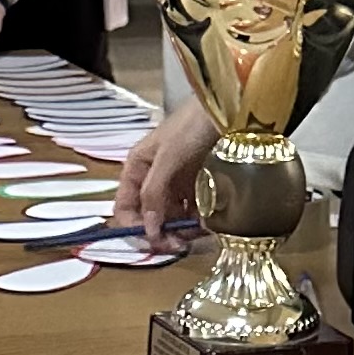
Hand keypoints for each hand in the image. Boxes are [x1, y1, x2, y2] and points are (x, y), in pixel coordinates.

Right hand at [114, 95, 217, 252]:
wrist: (229, 108)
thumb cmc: (192, 126)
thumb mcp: (168, 158)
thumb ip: (154, 193)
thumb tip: (148, 230)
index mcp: (137, 169)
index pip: (124, 208)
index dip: (134, 228)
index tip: (154, 242)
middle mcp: (153, 179)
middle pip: (147, 218)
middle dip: (159, 234)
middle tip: (178, 246)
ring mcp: (176, 184)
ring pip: (170, 218)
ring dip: (180, 231)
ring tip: (195, 235)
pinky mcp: (197, 186)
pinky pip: (191, 213)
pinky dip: (197, 223)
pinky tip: (206, 225)